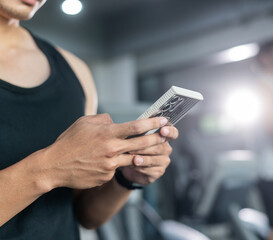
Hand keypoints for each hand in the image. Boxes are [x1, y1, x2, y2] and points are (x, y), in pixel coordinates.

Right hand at [41, 114, 168, 189]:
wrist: (54, 166)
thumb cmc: (69, 142)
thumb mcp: (84, 122)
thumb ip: (104, 120)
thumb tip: (116, 121)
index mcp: (107, 133)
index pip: (137, 126)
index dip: (153, 123)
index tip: (164, 120)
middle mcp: (112, 149)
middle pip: (142, 143)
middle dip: (158, 138)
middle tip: (167, 135)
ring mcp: (110, 165)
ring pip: (134, 158)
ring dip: (145, 154)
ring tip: (152, 150)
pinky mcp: (107, 176)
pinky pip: (117, 168)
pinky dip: (119, 164)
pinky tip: (113, 162)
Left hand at [121, 126, 178, 184]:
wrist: (128, 163)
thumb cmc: (134, 146)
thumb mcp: (136, 135)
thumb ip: (142, 129)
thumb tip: (142, 122)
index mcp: (164, 137)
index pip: (173, 133)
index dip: (170, 131)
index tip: (162, 130)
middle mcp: (166, 149)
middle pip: (159, 147)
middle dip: (145, 146)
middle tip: (133, 146)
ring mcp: (164, 161)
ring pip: (153, 159)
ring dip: (142, 158)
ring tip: (133, 158)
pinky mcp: (158, 172)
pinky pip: (149, 170)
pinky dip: (139, 167)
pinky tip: (132, 165)